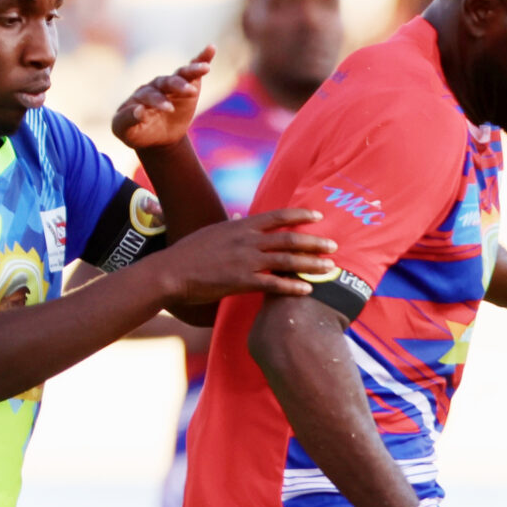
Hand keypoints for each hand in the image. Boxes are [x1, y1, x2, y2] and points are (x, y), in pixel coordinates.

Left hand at [112, 45, 214, 148]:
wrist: (156, 137)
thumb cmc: (138, 133)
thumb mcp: (126, 131)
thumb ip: (127, 121)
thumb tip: (139, 110)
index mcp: (139, 96)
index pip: (148, 96)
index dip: (158, 101)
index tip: (168, 109)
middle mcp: (155, 86)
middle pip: (165, 82)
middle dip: (177, 87)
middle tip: (190, 93)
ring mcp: (171, 85)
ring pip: (180, 74)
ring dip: (192, 70)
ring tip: (205, 68)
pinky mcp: (187, 86)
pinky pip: (193, 71)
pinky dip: (202, 58)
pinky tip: (211, 48)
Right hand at [152, 208, 334, 308]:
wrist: (171, 271)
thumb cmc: (189, 252)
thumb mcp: (213, 232)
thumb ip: (232, 226)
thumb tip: (241, 218)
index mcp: (242, 226)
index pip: (278, 216)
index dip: (300, 216)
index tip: (318, 216)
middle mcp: (247, 240)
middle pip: (289, 239)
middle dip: (314, 242)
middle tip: (334, 245)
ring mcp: (246, 261)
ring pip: (287, 261)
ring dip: (311, 264)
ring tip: (330, 269)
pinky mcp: (241, 282)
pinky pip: (273, 284)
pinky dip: (292, 287)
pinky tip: (307, 290)